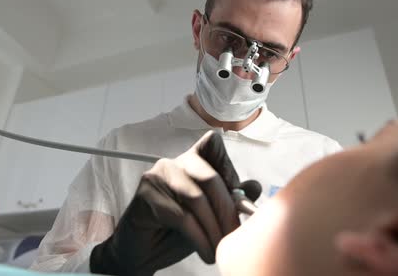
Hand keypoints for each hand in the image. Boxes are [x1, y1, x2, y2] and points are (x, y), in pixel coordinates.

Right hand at [89, 131, 260, 275]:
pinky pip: (180, 217)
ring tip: (221, 249)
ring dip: (214, 228)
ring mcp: (157, 176)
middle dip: (227, 210)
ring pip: (196, 198)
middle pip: (210, 177)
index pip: (213, 145)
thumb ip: (229, 199)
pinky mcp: (145, 195)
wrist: (142, 253)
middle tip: (236, 236)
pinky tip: (206, 253)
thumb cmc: (176, 232)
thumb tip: (255, 186)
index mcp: (190, 161)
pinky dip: (199, 238)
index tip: (240, 201)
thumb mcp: (209, 216)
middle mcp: (174, 162)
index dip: (229, 168)